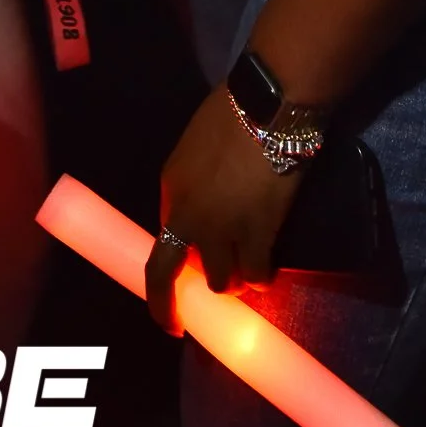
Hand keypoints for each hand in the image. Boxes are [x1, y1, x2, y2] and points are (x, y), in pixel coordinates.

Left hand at [145, 87, 303, 334]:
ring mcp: (222, 228)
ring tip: (250, 272)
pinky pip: (258, 274)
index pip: (156, 253)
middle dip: (194, 294)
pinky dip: (263, 277)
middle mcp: (188, 216)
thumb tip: (197, 218)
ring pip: (224, 282)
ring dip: (236, 283)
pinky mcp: (258, 233)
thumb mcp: (193, 150)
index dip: (160, 292)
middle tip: (215, 298)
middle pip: (181, 275)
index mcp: (170, 190)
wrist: (268, 108)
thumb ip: (189, 188)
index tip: (170, 318)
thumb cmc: (232, 115)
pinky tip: (269, 269)